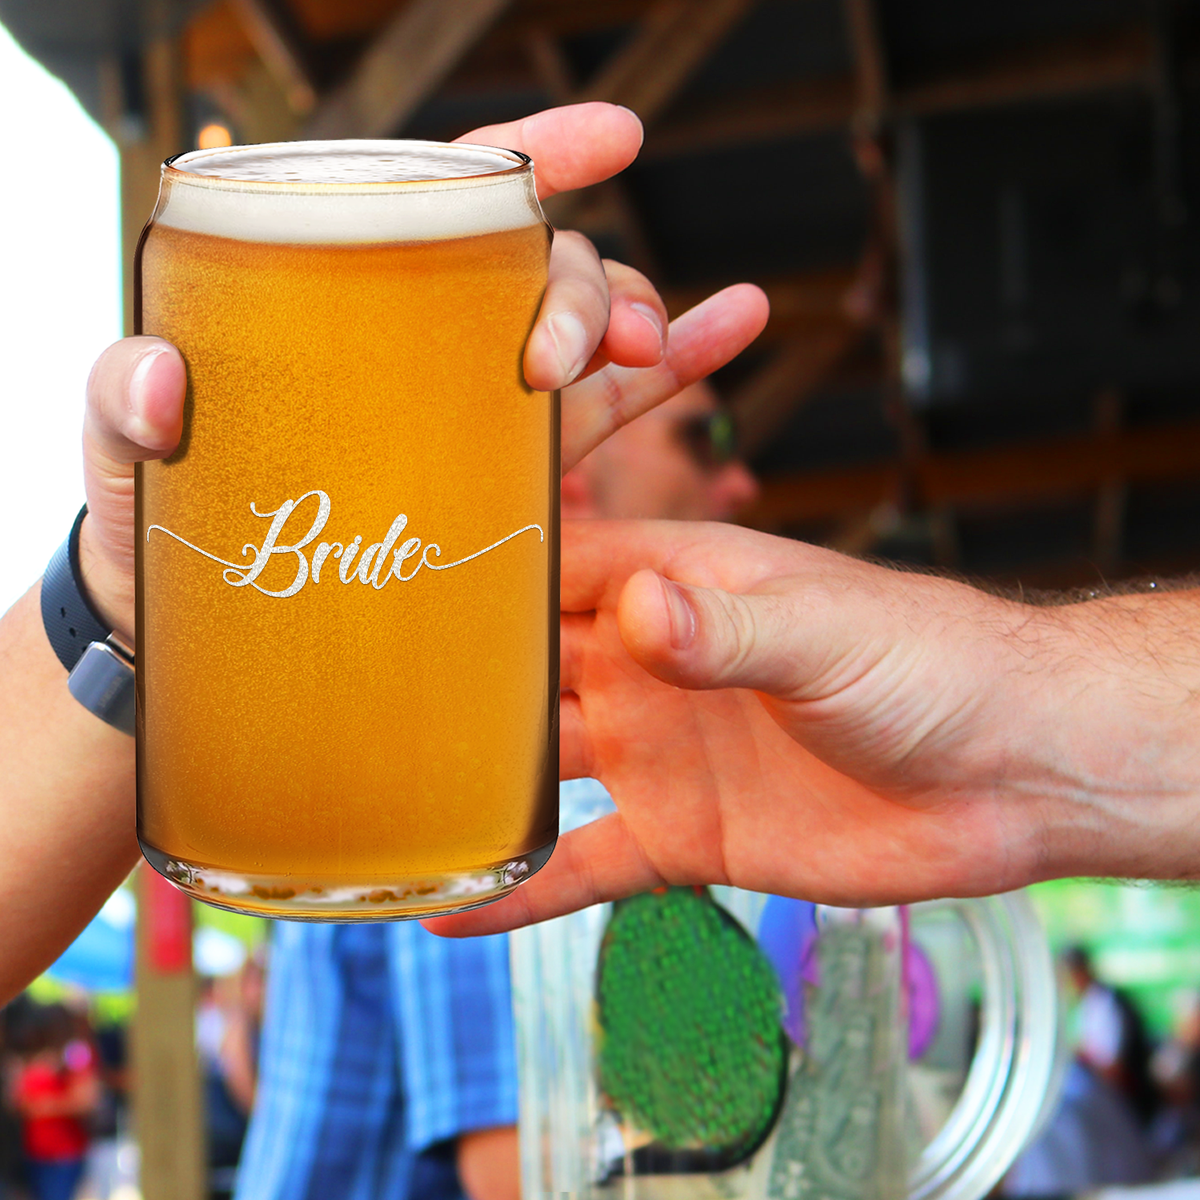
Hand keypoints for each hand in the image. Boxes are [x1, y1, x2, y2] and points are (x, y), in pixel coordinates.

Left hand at [76, 102, 767, 642]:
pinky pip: (610, 414)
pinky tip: (734, 328)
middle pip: (539, 272)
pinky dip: (678, 370)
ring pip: (589, 337)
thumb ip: (122, 403)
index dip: (533, 160)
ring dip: (641, 326)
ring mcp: (478, 407)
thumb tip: (165, 380)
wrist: (206, 627)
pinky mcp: (510, 477)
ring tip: (655, 354)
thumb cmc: (160, 523)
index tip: (610, 140)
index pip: (448, 202)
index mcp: (354, 303)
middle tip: (566, 357)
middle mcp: (432, 341)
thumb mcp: (123, 454)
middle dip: (581, 288)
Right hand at [429, 521, 1199, 935]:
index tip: (386, 581)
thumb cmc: (925, 663)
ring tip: (375, 805)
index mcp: (677, 588)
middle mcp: (652, 665)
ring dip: (472, 785)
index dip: (478, 573)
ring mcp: (661, 752)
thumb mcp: (826, 633)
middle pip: (527, 668)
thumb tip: (637, 610)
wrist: (1005, 770)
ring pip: (544, 766)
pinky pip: (587, 865)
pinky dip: (525, 887)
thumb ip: (729, 627)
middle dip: (450, 682)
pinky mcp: (685, 835)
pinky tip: (455, 914)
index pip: (554, 568)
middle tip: (345, 703)